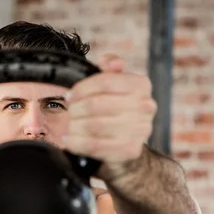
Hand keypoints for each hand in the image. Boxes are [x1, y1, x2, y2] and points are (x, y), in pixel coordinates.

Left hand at [64, 54, 156, 180]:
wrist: (126, 146)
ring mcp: (140, 130)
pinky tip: (68, 140)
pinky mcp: (130, 150)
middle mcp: (145, 106)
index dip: (81, 88)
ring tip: (68, 126)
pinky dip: (76, 143)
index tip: (69, 96)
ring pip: (94, 125)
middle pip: (97, 104)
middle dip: (76, 109)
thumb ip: (109, 68)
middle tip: (68, 113)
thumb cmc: (114, 111)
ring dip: (74, 126)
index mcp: (141, 85)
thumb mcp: (112, 85)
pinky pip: (95, 145)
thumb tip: (111, 63)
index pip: (105, 81)